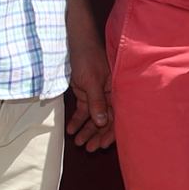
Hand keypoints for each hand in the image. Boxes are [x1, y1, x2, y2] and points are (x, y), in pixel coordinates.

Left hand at [65, 0, 113, 151]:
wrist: (74, 40)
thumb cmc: (86, 57)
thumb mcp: (91, 80)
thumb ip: (97, 102)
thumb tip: (103, 122)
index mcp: (116, 91)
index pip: (117, 116)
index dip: (110, 132)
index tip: (101, 145)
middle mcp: (108, 94)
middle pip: (105, 120)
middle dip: (97, 135)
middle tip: (88, 148)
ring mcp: (96, 93)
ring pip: (93, 117)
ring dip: (86, 130)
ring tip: (78, 143)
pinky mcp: (85, 92)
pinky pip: (82, 110)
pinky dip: (77, 120)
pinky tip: (71, 130)